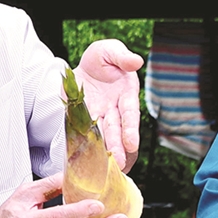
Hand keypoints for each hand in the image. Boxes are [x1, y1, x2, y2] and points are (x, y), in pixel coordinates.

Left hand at [74, 40, 143, 171]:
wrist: (83, 65)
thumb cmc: (102, 58)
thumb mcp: (110, 51)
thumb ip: (122, 57)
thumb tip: (136, 62)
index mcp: (125, 94)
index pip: (129, 114)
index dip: (131, 129)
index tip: (132, 144)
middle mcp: (113, 109)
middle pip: (116, 130)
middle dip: (117, 147)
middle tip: (119, 163)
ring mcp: (98, 115)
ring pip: (102, 135)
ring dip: (103, 150)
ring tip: (105, 167)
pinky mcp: (81, 117)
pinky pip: (82, 131)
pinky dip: (84, 144)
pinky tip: (85, 158)